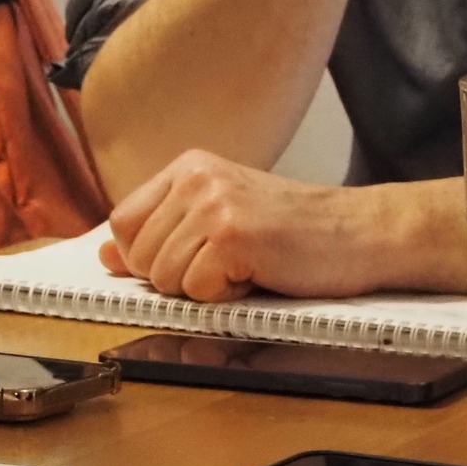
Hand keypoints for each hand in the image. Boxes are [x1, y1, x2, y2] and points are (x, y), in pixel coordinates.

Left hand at [97, 150, 397, 301]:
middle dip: (175, 278)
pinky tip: (258, 276)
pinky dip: (225, 298)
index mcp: (188, 167)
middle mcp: (196, 177)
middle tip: (225, 268)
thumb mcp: (220, 220)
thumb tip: (106, 257)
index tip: (180, 265)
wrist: (361, 233)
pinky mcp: (233, 236)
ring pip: (164, 277)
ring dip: (202, 289)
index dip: (141, 258)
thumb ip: (163, 234)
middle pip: (138, 254)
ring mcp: (213, 204)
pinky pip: (197, 290)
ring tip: (244, 269)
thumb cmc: (294, 232)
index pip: (121, 221)